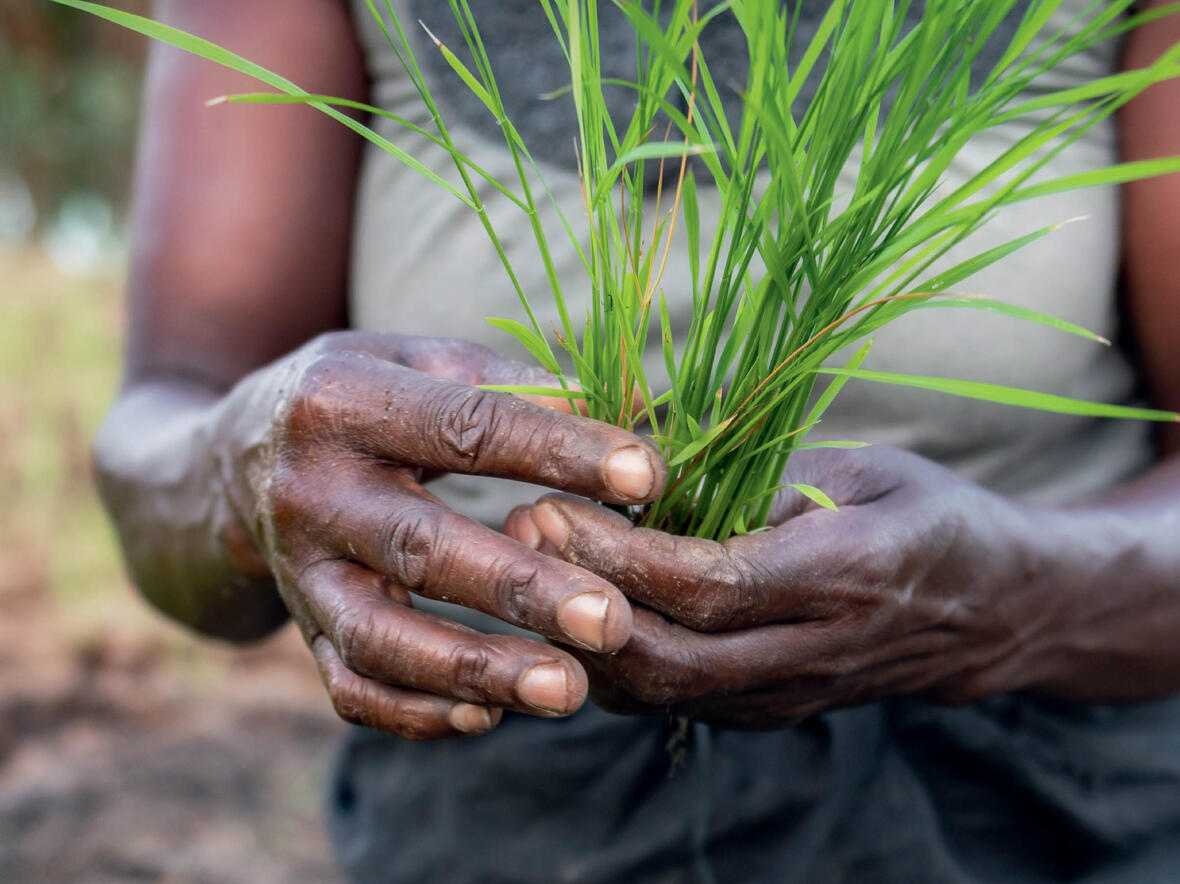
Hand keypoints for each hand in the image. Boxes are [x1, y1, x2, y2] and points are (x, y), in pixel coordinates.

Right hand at [214, 332, 665, 737]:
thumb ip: (510, 381)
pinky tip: (488, 717)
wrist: (236, 456)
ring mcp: (300, 569)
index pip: (465, 427)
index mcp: (345, 401)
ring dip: (476, 670)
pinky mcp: (301, 625)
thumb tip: (624, 404)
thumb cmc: (360, 399)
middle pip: (420, 546)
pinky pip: (350, 686)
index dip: (558, 450)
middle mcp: (311, 490)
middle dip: (521, 588)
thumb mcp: (416, 361)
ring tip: (570, 690)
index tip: (647, 474)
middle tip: (610, 618)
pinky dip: (416, 712)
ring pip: (379, 637)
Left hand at [507, 445, 1066, 727]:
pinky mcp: (769, 710)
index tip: (555, 501)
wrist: (993, 611)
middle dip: (581, 600)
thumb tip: (645, 460)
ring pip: (661, 693)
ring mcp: (790, 694)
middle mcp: (815, 652)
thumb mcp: (862, 467)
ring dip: (584, 634)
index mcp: (847, 577)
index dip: (621, 553)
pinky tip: (573, 602)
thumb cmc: (927, 513)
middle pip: (671, 659)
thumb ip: (762, 475)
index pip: (710, 586)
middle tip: (524, 526)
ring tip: (533, 558)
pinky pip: (673, 699)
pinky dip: (612, 659)